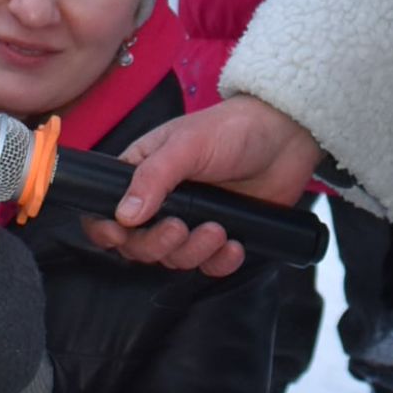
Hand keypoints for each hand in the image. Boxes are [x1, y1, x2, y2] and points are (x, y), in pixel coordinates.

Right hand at [78, 95, 321, 277]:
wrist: (285, 135)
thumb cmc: (232, 127)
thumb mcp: (187, 144)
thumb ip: (153, 177)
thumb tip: (124, 215)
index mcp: (142, 173)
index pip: (108, 211)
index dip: (106, 230)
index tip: (119, 235)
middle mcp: (163, 200)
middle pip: (139, 244)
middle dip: (158, 244)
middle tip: (180, 228)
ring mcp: (192, 219)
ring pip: (174, 258)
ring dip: (194, 252)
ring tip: (218, 230)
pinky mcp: (222, 234)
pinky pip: (209, 265)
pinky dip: (219, 263)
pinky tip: (235, 246)